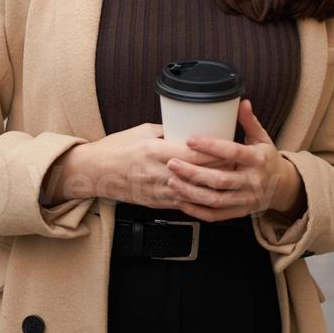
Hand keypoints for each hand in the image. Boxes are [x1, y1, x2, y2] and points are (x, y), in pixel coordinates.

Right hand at [90, 122, 238, 210]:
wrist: (96, 172)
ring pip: (194, 192)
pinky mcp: (156, 203)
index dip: (215, 152)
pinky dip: (199, 199)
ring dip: (212, 187)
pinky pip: (183, 203)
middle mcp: (158, 172)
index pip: (193, 154)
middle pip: (198, 174)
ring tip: (229, 180)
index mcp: (155, 151)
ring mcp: (157, 191)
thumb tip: (187, 129)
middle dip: (220, 170)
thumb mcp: (143, 131)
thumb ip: (166, 132)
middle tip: (237, 164)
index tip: (230, 147)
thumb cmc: (117, 147)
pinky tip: (211, 195)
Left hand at [164, 99, 299, 221]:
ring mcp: (245, 199)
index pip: (233, 152)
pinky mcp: (239, 212)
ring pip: (215, 200)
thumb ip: (250, 122)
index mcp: (258, 159)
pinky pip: (216, 215)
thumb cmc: (267, 159)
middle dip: (193, 173)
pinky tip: (181, 201)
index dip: (211, 146)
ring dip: (191, 192)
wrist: (283, 187)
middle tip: (172, 163)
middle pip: (220, 179)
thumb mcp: (262, 138)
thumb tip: (242, 101)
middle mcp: (252, 181)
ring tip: (172, 181)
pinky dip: (197, 211)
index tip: (190, 139)